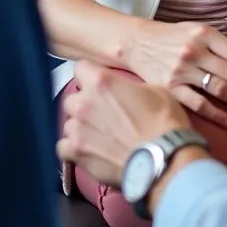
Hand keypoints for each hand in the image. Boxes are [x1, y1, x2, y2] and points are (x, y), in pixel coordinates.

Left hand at [58, 61, 194, 187]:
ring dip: (81, 127)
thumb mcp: (155, 90)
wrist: (162, 157)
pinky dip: (73, 149)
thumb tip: (125, 91)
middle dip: (85, 104)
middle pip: (73, 98)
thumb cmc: (163, 122)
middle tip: (103, 113)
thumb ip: (129, 87)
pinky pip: (63, 147)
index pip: (81, 68)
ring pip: (69, 123)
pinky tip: (89, 151)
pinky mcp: (76, 153)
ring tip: (100, 136)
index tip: (98, 84)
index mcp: (102, 81)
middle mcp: (84, 102)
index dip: (90, 76)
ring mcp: (77, 129)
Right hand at [129, 21, 226, 127]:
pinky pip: (198, 104)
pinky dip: (216, 114)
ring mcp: (182, 70)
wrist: (138, 43)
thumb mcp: (197, 30)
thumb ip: (220, 45)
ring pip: (218, 89)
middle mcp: (194, 51)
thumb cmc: (173, 38)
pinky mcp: (170, 88)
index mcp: (204, 34)